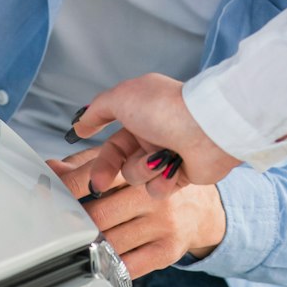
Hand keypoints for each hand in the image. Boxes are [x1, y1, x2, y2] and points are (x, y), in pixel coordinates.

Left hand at [49, 157, 225, 279]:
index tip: (46, 197)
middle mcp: (153, 194)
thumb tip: (50, 169)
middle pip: (99, 214)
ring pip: (110, 242)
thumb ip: (87, 165)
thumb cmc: (156, 182)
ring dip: (89, 247)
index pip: (93, 177)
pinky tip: (100, 263)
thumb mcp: (126, 164)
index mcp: (139, 166)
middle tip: (58, 227)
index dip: (66, 189)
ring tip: (76, 245)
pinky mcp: (168, 250)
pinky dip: (110, 268)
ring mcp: (163, 224)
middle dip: (75, 223)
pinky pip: (130, 267)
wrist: (204, 207)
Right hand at [64, 73, 239, 191]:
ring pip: (137, 177)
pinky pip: (158, 190)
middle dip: (109, 172)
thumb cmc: (166, 108)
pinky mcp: (180, 175)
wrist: (205, 128)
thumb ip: (98, 109)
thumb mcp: (122, 97)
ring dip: (143, 170)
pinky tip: (172, 170)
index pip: (111, 143)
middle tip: (100, 183)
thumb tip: (81, 122)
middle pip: (120, 164)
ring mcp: (166, 155)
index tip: (88, 169)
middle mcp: (152, 135)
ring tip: (160, 158)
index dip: (98, 157)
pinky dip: (163, 181)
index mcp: (139, 116)